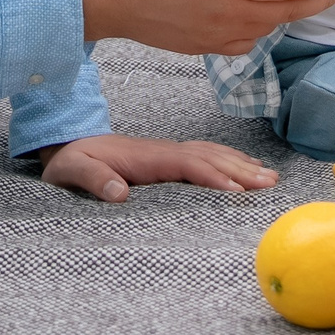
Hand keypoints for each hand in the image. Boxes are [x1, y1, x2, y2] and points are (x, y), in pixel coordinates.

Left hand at [36, 134, 278, 202]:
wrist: (65, 142)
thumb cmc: (69, 160)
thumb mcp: (70, 170)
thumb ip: (92, 178)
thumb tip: (119, 192)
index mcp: (143, 157)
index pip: (185, 164)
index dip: (211, 176)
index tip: (236, 190)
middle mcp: (160, 152)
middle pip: (207, 157)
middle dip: (239, 170)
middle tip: (269, 184)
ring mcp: (165, 153)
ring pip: (210, 155)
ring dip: (240, 164)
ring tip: (269, 177)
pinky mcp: (165, 159)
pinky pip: (204, 156)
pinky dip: (228, 160)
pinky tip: (244, 167)